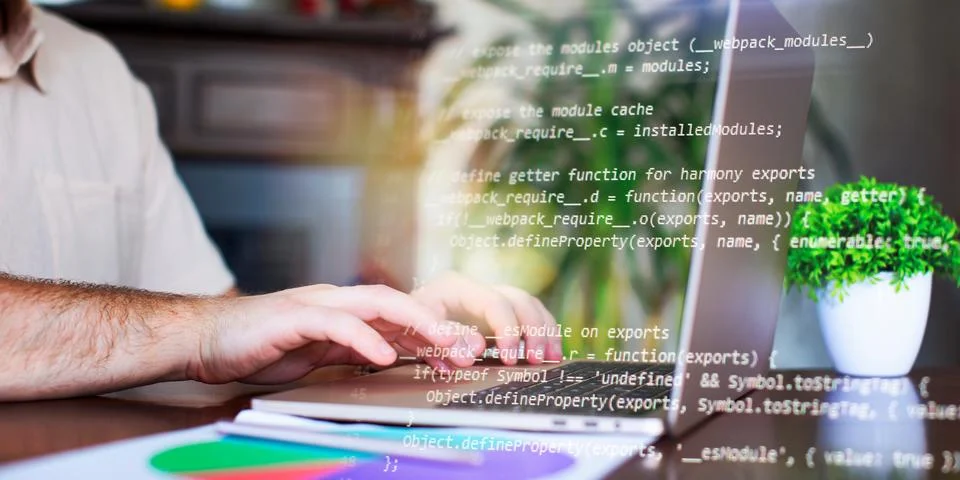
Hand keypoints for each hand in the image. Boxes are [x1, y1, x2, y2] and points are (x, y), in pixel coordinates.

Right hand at [186, 284, 484, 383]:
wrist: (208, 338)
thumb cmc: (261, 345)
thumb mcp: (317, 353)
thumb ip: (351, 351)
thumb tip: (388, 358)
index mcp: (345, 311)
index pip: (398, 316)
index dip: (432, 332)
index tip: (460, 353)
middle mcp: (337, 301)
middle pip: (398, 304)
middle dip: (436, 323)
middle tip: (467, 346)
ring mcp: (316, 304)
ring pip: (376, 304)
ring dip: (414, 323)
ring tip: (442, 341)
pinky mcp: (293, 317)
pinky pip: (336, 324)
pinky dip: (363, 336)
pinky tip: (382, 353)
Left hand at [411, 272, 562, 365]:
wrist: (395, 319)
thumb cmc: (404, 324)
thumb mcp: (418, 330)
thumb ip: (446, 340)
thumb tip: (475, 352)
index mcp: (457, 286)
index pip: (495, 303)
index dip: (507, 331)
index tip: (509, 359)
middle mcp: (478, 288)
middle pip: (520, 300)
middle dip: (532, 331)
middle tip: (535, 360)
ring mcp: (490, 297)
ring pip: (530, 305)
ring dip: (544, 331)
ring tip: (550, 358)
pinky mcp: (496, 311)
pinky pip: (530, 314)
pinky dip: (543, 331)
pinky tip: (550, 352)